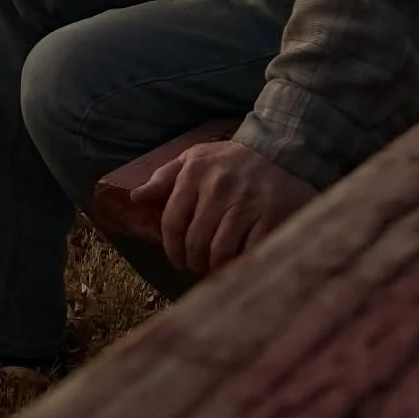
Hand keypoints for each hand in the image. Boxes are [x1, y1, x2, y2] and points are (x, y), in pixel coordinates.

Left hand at [130, 139, 314, 275]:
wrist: (281, 149)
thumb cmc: (232, 159)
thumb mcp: (195, 158)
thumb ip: (165, 177)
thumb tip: (137, 197)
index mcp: (195, 173)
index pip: (172, 221)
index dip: (172, 248)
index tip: (177, 260)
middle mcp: (219, 187)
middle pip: (196, 241)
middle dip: (193, 261)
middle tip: (198, 266)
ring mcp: (247, 202)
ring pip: (221, 251)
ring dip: (214, 267)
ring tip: (215, 268)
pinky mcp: (273, 215)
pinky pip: (250, 251)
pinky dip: (241, 263)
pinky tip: (239, 264)